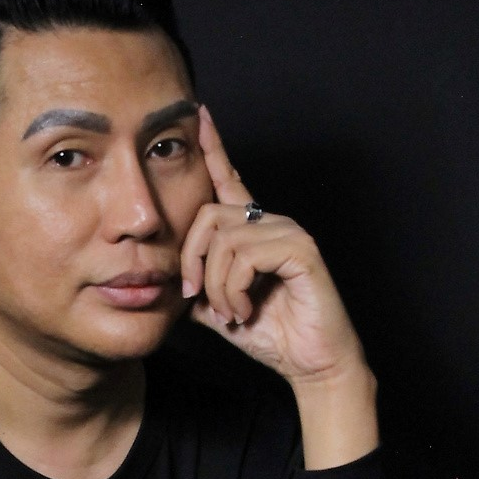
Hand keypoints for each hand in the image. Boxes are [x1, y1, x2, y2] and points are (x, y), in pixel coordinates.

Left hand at [180, 105, 366, 388]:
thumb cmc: (270, 334)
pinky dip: (234, 289)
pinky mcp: (301, 250)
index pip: (227, 181)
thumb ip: (196, 285)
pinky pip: (246, 256)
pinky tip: (244, 310)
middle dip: (191, 260)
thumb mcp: (217, 308)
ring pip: (223, 238)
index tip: (198, 114)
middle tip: (196, 298)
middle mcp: (271, 222)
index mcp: (253, 231)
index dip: (213, 149)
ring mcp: (289, 232)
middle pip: (207, 215)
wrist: (310, 363)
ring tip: (230, 311)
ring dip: (215, 285)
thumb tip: (168, 275)